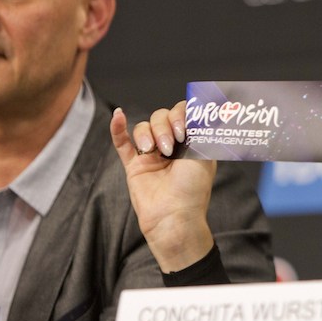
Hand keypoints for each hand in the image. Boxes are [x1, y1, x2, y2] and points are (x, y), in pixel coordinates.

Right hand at [110, 101, 216, 271]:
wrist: (174, 216)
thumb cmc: (193, 189)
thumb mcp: (204, 154)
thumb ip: (199, 128)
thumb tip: (198, 104)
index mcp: (190, 142)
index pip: (182, 113)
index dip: (180, 114)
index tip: (184, 130)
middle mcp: (171, 145)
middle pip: (161, 117)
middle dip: (164, 127)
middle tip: (170, 147)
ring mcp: (151, 155)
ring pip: (143, 127)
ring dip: (147, 133)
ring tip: (154, 151)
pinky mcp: (134, 165)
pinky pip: (122, 143)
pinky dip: (118, 128)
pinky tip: (117, 115)